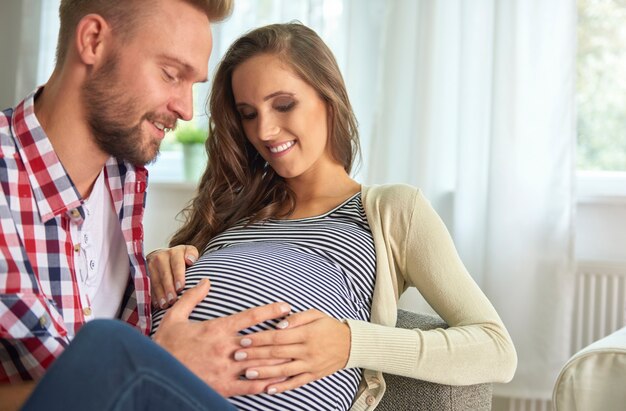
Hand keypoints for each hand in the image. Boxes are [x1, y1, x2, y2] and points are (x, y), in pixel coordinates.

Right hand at [147, 245, 197, 308]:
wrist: (164, 257)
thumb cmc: (182, 259)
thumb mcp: (189, 253)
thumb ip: (192, 255)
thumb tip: (190, 260)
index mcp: (175, 251)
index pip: (177, 263)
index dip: (178, 276)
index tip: (180, 287)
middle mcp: (161, 256)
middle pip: (165, 274)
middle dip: (169, 288)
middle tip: (173, 300)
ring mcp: (151, 264)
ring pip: (156, 281)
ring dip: (160, 294)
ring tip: (165, 305)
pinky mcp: (144, 272)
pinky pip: (149, 286)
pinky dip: (153, 296)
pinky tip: (158, 304)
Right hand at [152, 278, 292, 396]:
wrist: (155, 374)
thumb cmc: (165, 345)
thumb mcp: (175, 316)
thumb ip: (192, 297)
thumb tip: (206, 280)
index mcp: (217, 329)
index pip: (250, 317)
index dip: (270, 311)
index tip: (286, 307)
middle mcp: (225, 347)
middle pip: (261, 340)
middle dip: (282, 335)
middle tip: (301, 330)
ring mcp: (226, 368)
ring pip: (259, 362)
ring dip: (279, 359)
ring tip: (297, 355)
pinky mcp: (223, 386)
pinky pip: (249, 386)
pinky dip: (266, 384)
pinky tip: (279, 382)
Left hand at [232, 309, 350, 394]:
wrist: (351, 344)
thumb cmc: (329, 326)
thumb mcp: (316, 314)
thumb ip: (297, 318)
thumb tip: (279, 325)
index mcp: (306, 333)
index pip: (278, 336)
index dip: (260, 338)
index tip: (244, 339)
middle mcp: (307, 350)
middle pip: (277, 353)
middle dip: (255, 354)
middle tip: (237, 355)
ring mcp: (310, 364)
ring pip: (284, 370)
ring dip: (264, 372)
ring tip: (247, 372)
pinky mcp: (313, 375)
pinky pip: (296, 382)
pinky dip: (282, 387)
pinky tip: (268, 389)